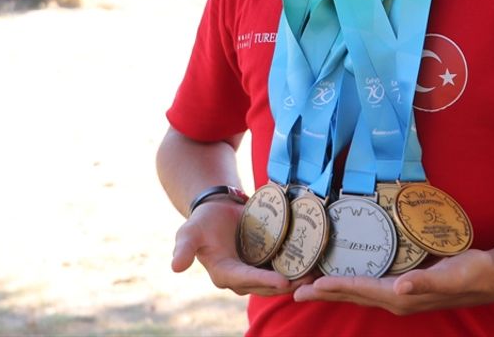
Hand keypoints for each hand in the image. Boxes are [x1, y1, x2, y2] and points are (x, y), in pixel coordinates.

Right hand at [171, 201, 310, 295]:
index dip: (263, 281)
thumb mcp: (189, 232)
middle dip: (288, 284)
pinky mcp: (267, 262)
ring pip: (278, 279)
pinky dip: (299, 267)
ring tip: (318, 275)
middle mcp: (241, 278)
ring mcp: (255, 271)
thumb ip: (184, 248)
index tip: (283, 281)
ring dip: (298, 279)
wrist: (217, 208)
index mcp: (224, 274)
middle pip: (267, 284)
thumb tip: (175, 267)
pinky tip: (317, 263)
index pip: (245, 280)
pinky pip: (284, 266)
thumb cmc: (202, 220)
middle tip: (309, 280)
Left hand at [292, 249, 493, 314]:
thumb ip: (424, 281)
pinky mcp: (405, 288)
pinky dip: (353, 283)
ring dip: (335, 289)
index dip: (334, 286)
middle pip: (353, 295)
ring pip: (359, 293)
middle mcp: (396, 300)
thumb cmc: (470, 272)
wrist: (490, 277)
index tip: (309, 285)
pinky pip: (371, 286)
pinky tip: (348, 277)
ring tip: (313, 284)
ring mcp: (400, 296)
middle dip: (324, 292)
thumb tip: (399, 288)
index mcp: (400, 297)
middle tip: (296, 288)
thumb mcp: (449, 274)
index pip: (360, 289)